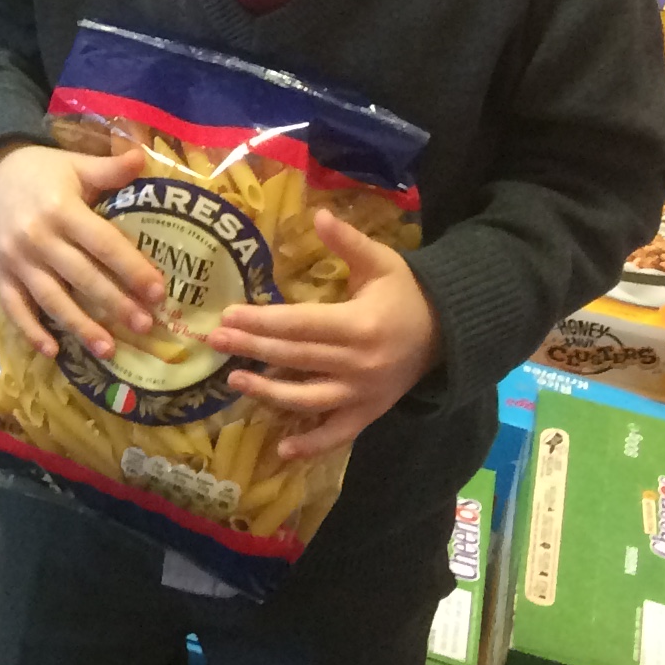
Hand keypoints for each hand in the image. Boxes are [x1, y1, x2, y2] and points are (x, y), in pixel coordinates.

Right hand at [0, 140, 161, 361]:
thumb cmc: (42, 171)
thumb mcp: (75, 164)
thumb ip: (109, 168)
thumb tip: (144, 158)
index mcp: (60, 208)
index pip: (103, 243)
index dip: (131, 268)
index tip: (158, 291)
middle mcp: (37, 237)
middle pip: (81, 277)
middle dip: (115, 304)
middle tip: (146, 326)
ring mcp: (15, 259)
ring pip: (51, 299)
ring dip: (80, 326)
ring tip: (109, 350)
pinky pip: (15, 308)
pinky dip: (31, 331)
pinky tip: (53, 352)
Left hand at [204, 208, 441, 461]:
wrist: (449, 333)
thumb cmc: (407, 294)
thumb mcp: (382, 262)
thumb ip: (348, 242)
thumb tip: (318, 213)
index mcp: (360, 324)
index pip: (301, 324)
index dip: (263, 321)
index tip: (228, 315)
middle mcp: (359, 363)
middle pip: (296, 358)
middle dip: (252, 349)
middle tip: (216, 341)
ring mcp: (364, 394)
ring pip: (309, 399)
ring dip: (269, 394)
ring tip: (234, 383)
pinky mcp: (369, 413)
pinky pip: (337, 434)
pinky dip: (311, 445)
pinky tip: (282, 450)